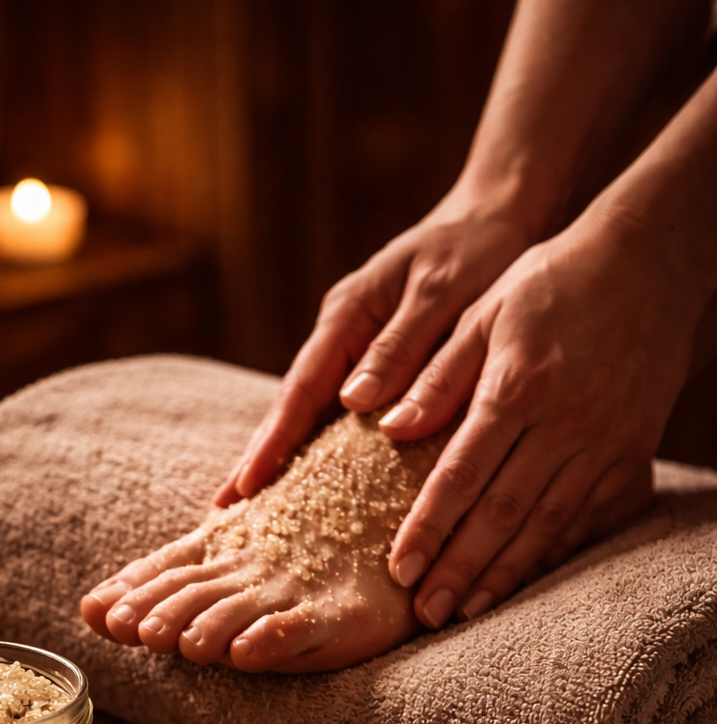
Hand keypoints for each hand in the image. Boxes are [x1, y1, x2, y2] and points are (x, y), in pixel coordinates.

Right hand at [214, 187, 530, 505]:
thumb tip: (352, 402)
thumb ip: (401, 346)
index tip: (247, 485)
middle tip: (224, 509)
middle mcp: (342, 332)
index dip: (273, 441)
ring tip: (253, 502)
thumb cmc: (476, 249)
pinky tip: (306, 474)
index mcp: (350, 313)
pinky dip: (317, 441)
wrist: (499, 214)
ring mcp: (354, 345)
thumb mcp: (442, 293)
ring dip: (281, 454)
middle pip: (292, 403)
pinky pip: (337, 407)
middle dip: (258, 456)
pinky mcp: (375, 358)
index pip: (302, 388)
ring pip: (309, 408)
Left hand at [382, 206, 696, 626]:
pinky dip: (549, 555)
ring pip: (545, 526)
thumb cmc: (551, 284)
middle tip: (423, 613)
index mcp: (519, 387)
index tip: (398, 569)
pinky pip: (585, 519)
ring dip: (501, 574)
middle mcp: (565, 424)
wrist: (650, 269)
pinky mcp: (629, 454)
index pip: (462, 473)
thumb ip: (437, 375)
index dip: (429, 527)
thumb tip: (389, 426)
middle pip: (502, 514)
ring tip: (461, 611)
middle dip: (459, 569)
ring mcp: (603, 444)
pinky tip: (517, 581)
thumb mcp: (484, 312)